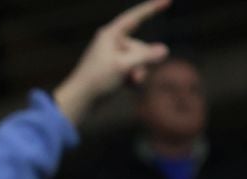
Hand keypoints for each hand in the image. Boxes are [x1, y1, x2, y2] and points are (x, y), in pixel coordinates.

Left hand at [51, 0, 170, 123]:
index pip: (135, 17)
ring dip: (139, 72)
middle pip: (141, 47)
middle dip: (141, 62)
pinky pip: (134, 70)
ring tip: (129, 82)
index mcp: (110, 35)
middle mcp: (112, 42)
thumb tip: (164, 50)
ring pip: (139, 60)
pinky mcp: (115, 69)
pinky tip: (128, 87)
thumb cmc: (97, 80)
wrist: (79, 101)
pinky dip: (133, 78)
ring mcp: (114, 56)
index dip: (151, 9)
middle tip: (130, 75)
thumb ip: (146, 56)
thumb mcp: (124, 65)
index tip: (167, 1)